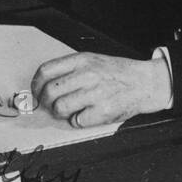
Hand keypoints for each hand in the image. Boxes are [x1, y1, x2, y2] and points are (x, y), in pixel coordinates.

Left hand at [30, 52, 170, 127]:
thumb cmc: (117, 74)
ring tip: (71, 111)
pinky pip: (76, 121)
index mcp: (82, 60)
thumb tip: (43, 87)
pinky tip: (87, 114)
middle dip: (46, 103)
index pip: (45, 71)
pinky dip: (79, 121)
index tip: (37, 92)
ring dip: (61, 114)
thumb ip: (70, 70)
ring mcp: (95, 93)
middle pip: (49, 93)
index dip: (36, 85)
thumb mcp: (93, 61)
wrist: (146, 82)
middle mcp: (87, 74)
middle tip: (53, 106)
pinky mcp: (102, 111)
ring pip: (59, 109)